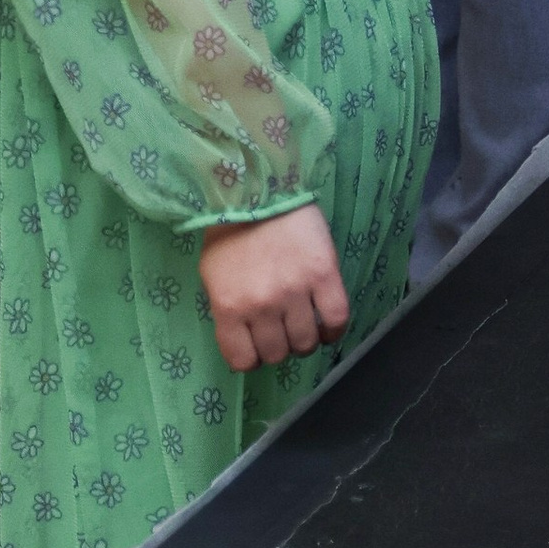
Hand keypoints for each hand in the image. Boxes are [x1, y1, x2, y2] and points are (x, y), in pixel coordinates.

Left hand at [197, 204, 349, 372]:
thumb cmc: (230, 230)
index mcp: (228, 306)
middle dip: (278, 346)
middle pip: (277, 354)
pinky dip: (333, 330)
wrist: (258, 187)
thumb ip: (227, 309)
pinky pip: (336, 321)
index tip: (257, 347)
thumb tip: (244, 340)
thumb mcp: (212, 274)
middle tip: (281, 329)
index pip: (242, 360)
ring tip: (303, 322)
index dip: (251, 358)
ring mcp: (294, 292)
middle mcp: (261, 305)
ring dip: (305, 339)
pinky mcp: (324, 276)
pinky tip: (326, 323)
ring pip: (306, 343)